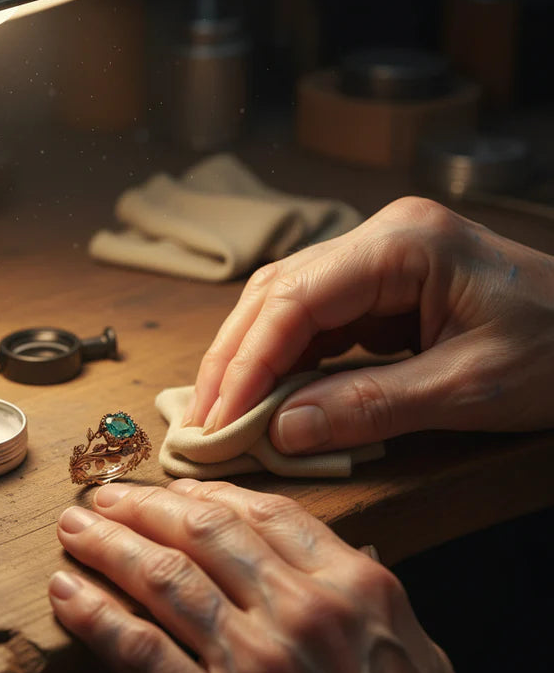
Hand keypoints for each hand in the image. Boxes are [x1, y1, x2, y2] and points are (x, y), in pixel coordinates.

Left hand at [48, 480, 505, 672]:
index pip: (262, 513)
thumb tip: (312, 555)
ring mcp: (251, 662)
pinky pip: (140, 651)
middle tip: (106, 495)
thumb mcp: (415, 650)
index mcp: (352, 585)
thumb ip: (358, 594)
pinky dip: (97, 616)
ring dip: (110, 546)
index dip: (205, 493)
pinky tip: (68, 594)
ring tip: (75, 530)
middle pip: (201, 532)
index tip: (171, 487)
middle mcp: (298, 611)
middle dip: (144, 507)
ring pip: (163, 579)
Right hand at [183, 197, 553, 452]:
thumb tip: (281, 431)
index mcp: (403, 244)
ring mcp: (378, 263)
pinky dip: (284, 365)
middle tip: (203, 419)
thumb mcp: (469, 387)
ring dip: (250, 361)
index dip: (247, 361)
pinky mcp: (381, 292)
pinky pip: (315, 326)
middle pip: (276, 293)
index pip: (296, 298)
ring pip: (285, 306)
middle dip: (234, 359)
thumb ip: (371, 406)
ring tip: (222, 413)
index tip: (218, 418)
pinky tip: (266, 399)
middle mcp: (379, 241)